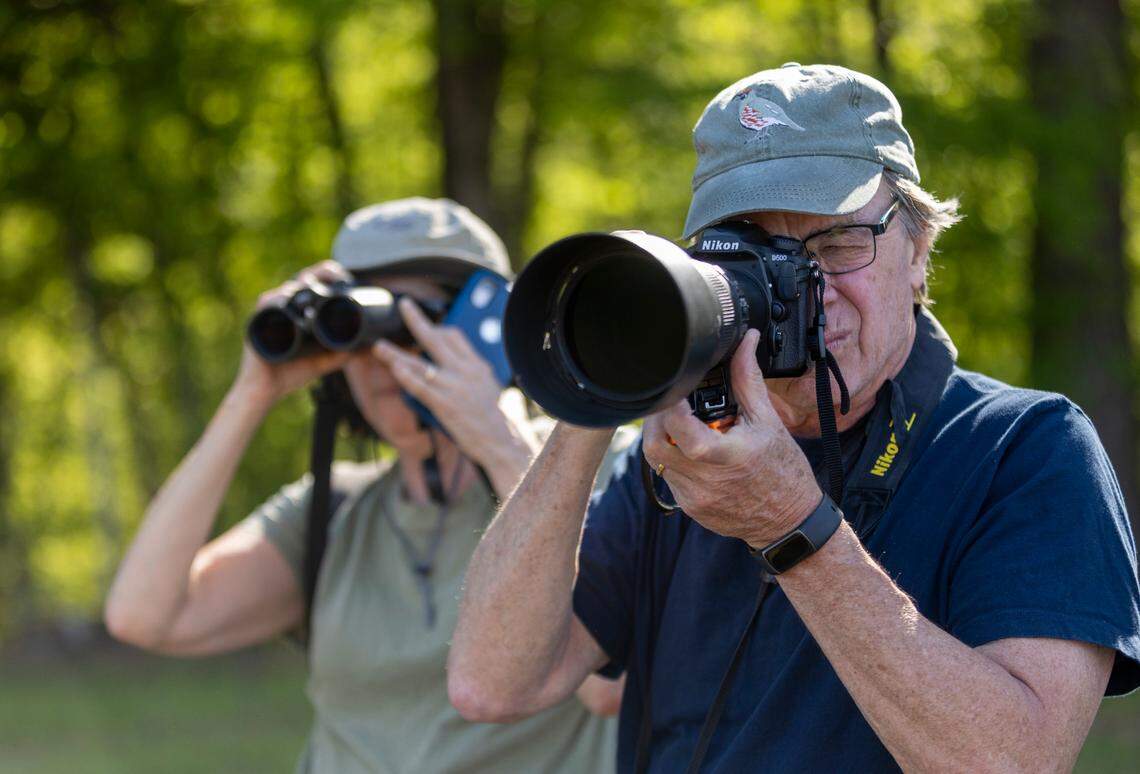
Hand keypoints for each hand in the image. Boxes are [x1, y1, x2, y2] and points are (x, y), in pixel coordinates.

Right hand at [233, 260, 353, 406]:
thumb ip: (340, 354)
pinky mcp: (257, 322)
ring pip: (288, 289)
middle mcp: (284, 307)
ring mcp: (270, 313)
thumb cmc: (291, 374)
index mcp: (298, 311)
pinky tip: (289, 298)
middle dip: (320, 274)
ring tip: (319, 288)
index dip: (329, 276)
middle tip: (338, 277)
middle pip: (302, 280)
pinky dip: (279, 299)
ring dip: (303, 285)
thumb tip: (364, 348)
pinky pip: (267, 304)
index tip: (347, 280)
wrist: (266, 391)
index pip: (314, 284)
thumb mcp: (321, 361)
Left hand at [373, 298, 538, 472]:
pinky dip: (407, 377)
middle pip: (437, 338)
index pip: (455, 336)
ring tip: (379, 347)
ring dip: (396, 354)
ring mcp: (453, 387)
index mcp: (477, 366)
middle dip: (417, 320)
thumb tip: (457, 368)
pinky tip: (395, 369)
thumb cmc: (497, 420)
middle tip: (404, 305)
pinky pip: (421, 387)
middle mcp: (465, 371)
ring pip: (420, 364)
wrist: (502, 441)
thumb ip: (472, 374)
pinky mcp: (444, 405)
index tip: (426, 327)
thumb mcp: (490, 388)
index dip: (437, 328)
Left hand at [642, 329, 821, 547]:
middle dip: (655, 421)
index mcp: (726, 455)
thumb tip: (745, 341)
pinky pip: (668, 479)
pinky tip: (694, 454)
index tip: (673, 388)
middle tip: (670, 405)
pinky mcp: (689, 508)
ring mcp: (694, 498)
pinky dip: (674, 461)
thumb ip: (748, 379)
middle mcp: (705, 480)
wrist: (790, 521)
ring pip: (656, 463)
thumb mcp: (768, 421)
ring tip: (684, 427)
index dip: (668, 404)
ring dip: (663, 440)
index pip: (679, 427)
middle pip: (653, 445)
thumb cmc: (783, 470)